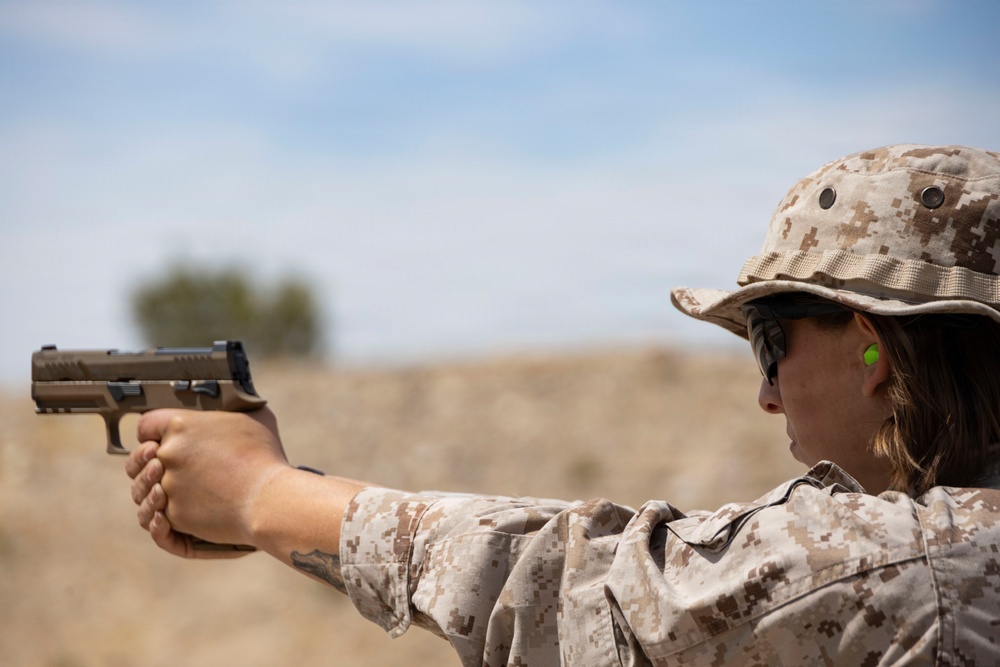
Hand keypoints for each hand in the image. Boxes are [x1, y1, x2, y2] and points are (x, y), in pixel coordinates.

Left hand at [125, 408, 289, 557]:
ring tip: (167, 494)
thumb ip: (238, 409)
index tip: (156, 440)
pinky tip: (171, 516)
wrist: (268, 500)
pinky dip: (163, 520)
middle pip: (137, 461)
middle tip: (159, 469)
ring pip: (144, 491)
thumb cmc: (265, 458)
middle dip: (145, 465)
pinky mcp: (174, 514)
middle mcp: (168, 454)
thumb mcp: (256, 418)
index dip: (149, 433)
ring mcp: (168, 485)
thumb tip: (243, 403)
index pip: (145, 425)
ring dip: (152, 493)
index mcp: (181, 425)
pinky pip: (157, 518)